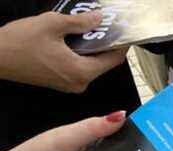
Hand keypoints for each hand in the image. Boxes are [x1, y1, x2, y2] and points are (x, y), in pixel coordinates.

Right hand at [0, 11, 127, 92]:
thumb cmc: (20, 42)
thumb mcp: (52, 24)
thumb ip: (80, 22)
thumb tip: (99, 18)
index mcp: (82, 72)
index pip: (113, 60)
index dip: (121, 45)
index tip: (125, 32)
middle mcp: (79, 83)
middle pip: (103, 64)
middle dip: (106, 44)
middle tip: (107, 26)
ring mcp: (69, 85)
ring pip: (91, 65)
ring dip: (93, 49)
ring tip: (92, 29)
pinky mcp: (60, 82)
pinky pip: (79, 68)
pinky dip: (81, 55)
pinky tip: (77, 40)